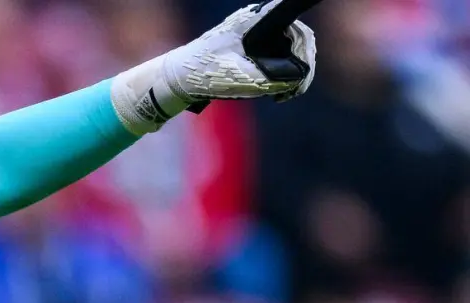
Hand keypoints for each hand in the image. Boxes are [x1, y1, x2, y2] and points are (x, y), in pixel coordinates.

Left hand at [113, 0, 317, 133]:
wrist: (176, 78)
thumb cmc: (203, 73)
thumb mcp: (239, 77)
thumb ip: (271, 77)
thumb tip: (296, 78)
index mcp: (254, 21)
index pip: (293, 17)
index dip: (306, 28)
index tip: (314, 25)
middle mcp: (257, 22)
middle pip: (299, 37)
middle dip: (303, 64)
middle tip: (296, 90)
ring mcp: (256, 34)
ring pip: (291, 49)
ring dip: (294, 72)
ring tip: (285, 96)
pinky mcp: (253, 47)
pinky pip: (279, 56)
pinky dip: (283, 74)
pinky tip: (278, 93)